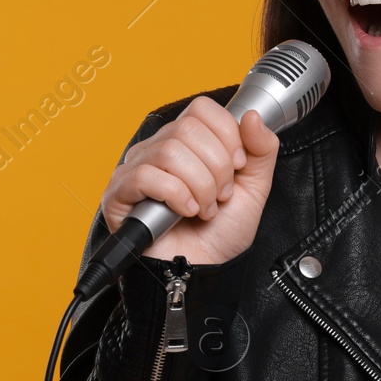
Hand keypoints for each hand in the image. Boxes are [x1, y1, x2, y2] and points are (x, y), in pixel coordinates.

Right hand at [101, 96, 279, 265]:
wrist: (204, 272)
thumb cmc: (221, 233)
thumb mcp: (254, 187)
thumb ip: (261, 149)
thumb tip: (252, 116)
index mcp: (189, 141)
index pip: (202, 109)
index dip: (226, 135)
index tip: (237, 165)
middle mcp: (159, 148)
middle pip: (187, 129)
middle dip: (216, 168)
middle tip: (220, 195)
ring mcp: (136, 168)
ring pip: (170, 152)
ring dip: (199, 186)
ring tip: (203, 208)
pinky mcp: (120, 192)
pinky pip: (146, 176)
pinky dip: (176, 195)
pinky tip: (184, 212)